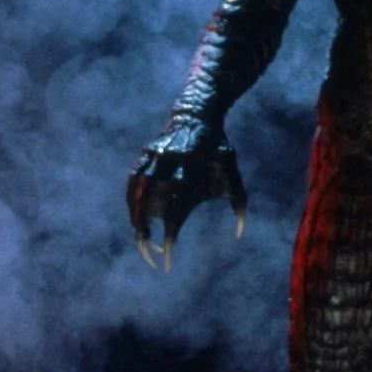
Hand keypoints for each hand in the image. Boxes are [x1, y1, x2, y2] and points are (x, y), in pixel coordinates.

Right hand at [126, 115, 247, 269]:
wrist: (197, 116)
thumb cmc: (218, 150)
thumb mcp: (231, 171)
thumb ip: (238, 201)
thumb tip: (240, 232)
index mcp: (190, 173)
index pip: (175, 212)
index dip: (169, 236)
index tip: (167, 256)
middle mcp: (167, 167)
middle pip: (150, 207)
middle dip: (146, 232)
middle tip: (148, 253)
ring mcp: (152, 160)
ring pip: (136, 196)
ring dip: (135, 219)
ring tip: (140, 238)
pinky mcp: (143, 156)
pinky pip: (131, 183)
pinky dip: (130, 201)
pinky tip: (133, 215)